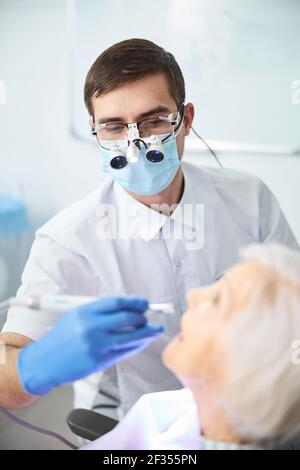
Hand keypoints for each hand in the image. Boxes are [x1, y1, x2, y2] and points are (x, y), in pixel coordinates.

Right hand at [18, 296, 162, 394]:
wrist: (45, 362)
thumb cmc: (62, 338)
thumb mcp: (75, 316)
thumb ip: (98, 311)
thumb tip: (125, 308)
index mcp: (85, 312)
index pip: (116, 302)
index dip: (134, 302)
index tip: (144, 303)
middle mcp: (91, 327)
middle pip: (127, 318)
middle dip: (142, 317)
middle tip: (147, 317)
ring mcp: (97, 345)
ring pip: (131, 336)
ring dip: (147, 332)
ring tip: (155, 329)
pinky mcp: (100, 361)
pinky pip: (125, 351)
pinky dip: (137, 345)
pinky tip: (143, 342)